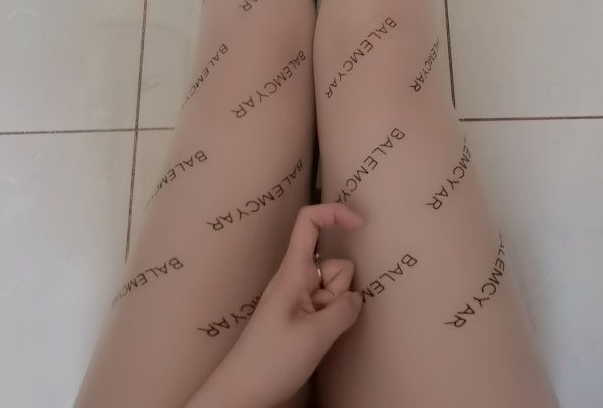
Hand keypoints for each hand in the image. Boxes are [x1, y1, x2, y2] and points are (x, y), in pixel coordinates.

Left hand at [187, 203, 363, 407]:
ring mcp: (299, 299)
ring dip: (336, 310)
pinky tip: (318, 341)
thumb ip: (344, 310)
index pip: (309, 222)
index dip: (335, 212)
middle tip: (320, 319)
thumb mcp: (315, 336)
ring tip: (315, 335)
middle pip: (336, 264)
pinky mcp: (302, 317)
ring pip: (336, 290)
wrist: (242, 394)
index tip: (360, 223)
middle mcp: (296, 279)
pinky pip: (329, 308)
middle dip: (341, 289)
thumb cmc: (270, 361)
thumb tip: (356, 298)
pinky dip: (332, 320)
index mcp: (293, 271)